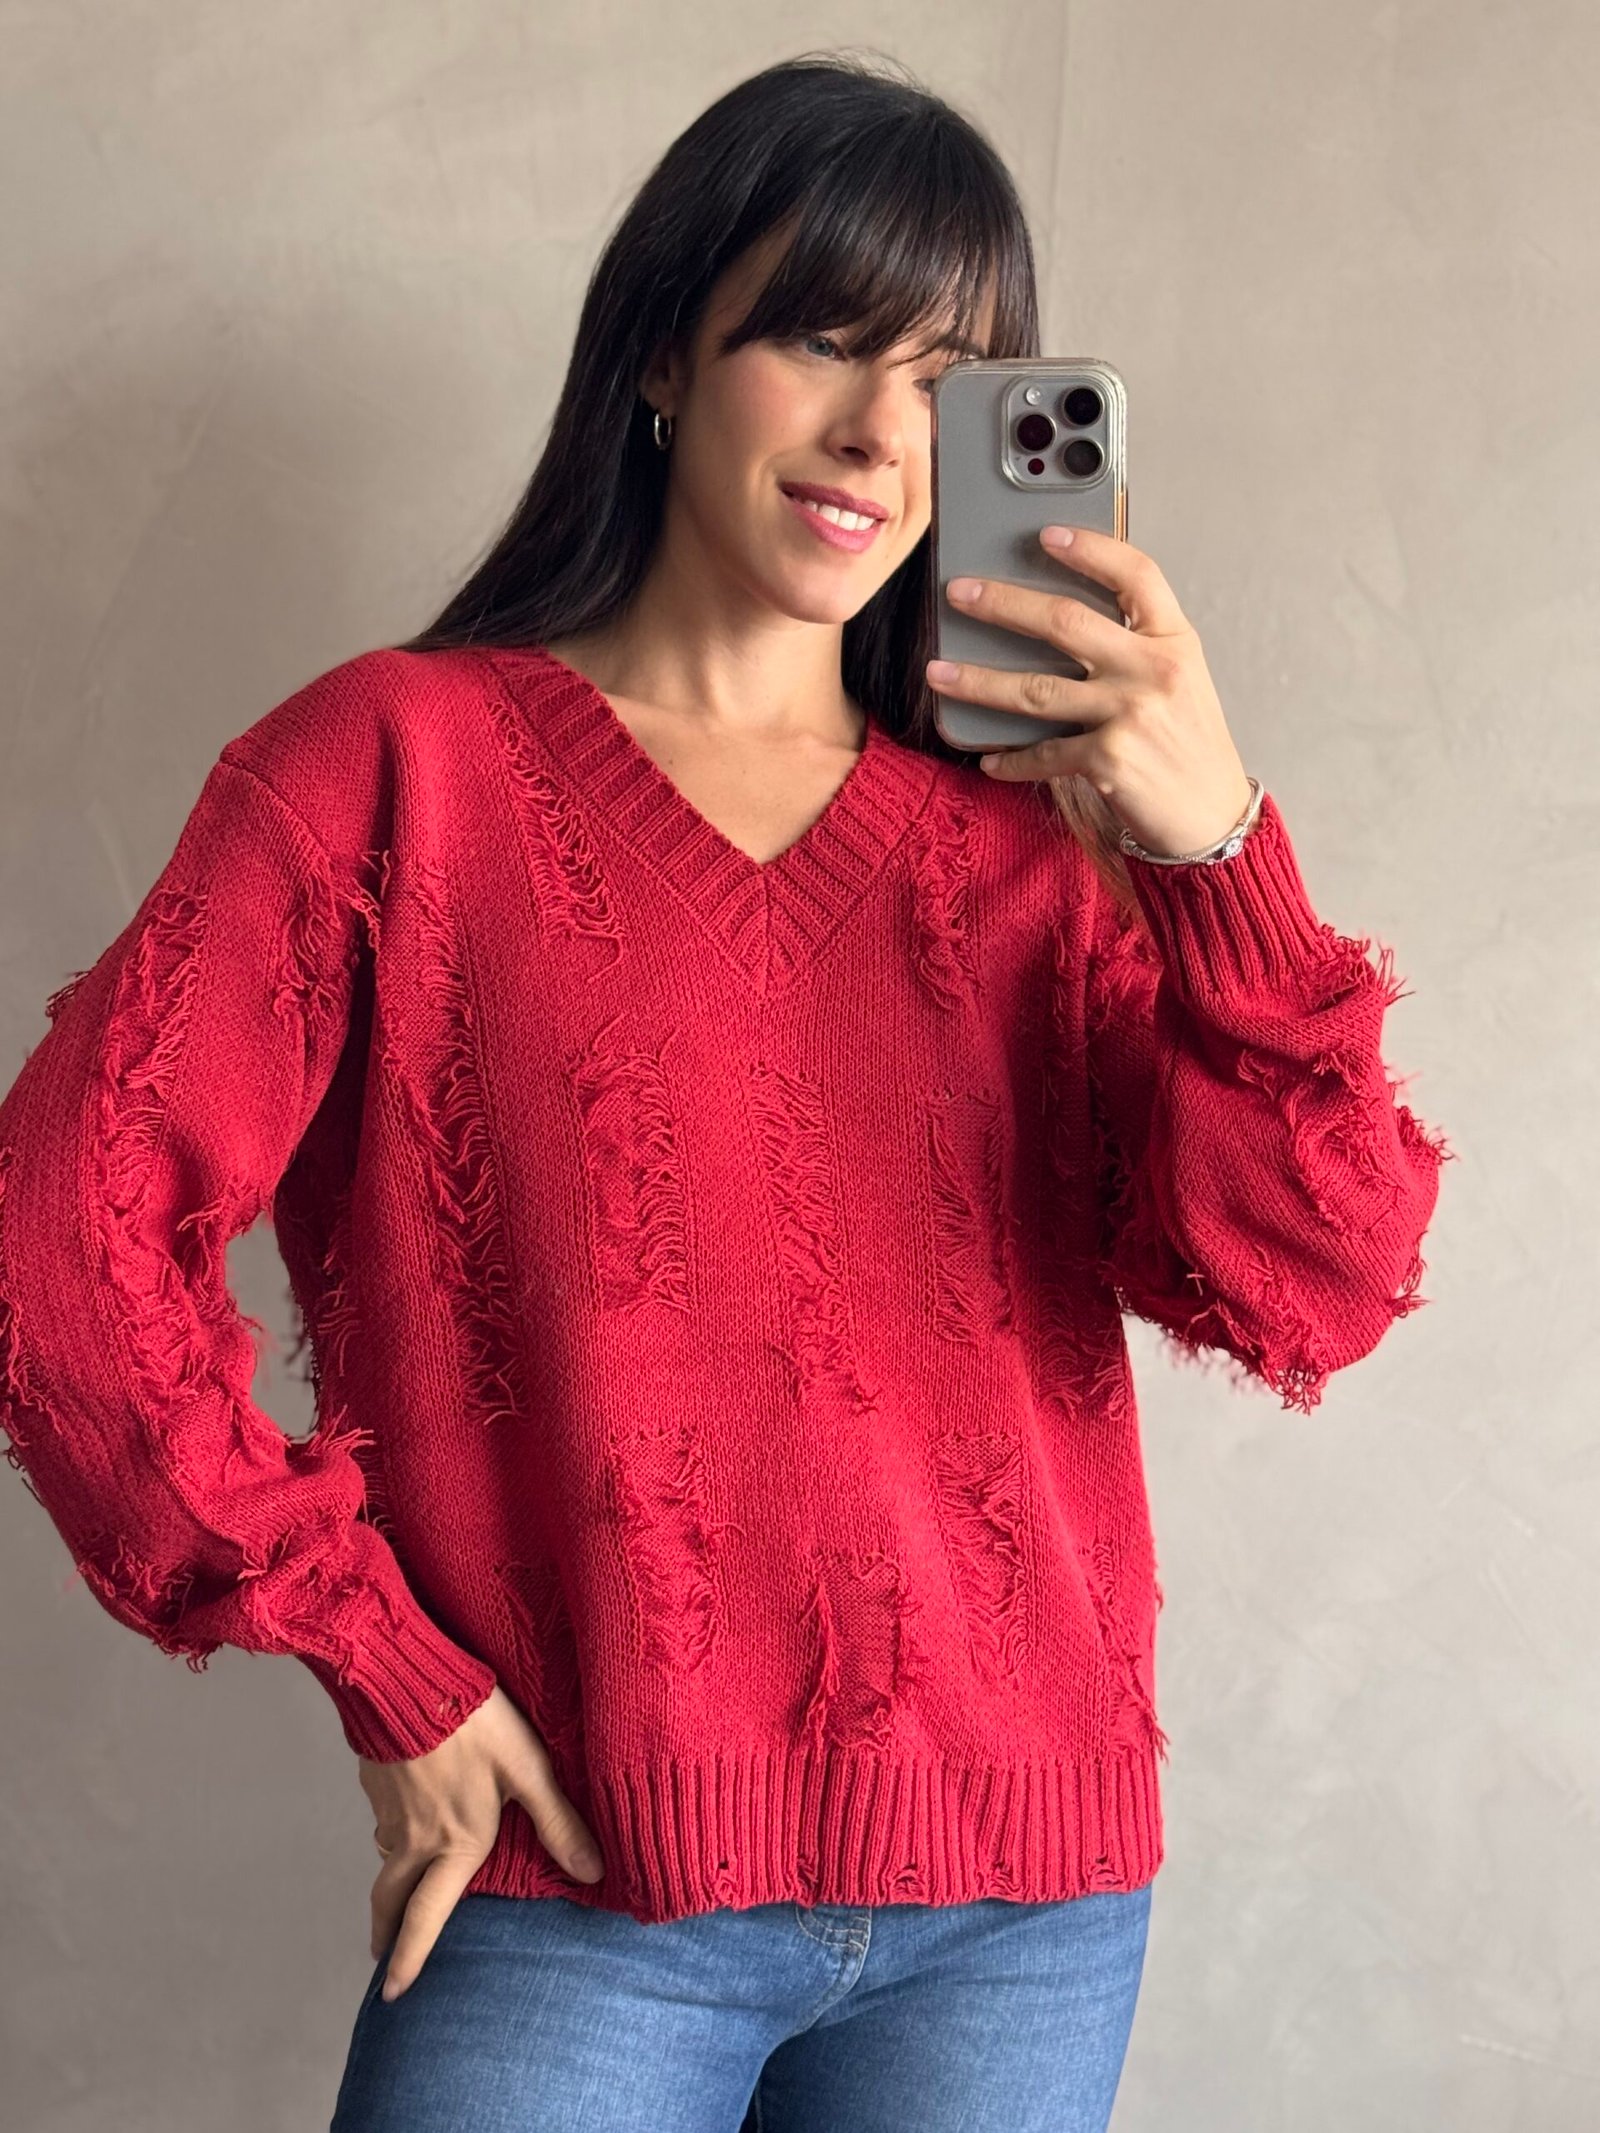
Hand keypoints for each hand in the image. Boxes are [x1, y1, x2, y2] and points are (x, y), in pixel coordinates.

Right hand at [359, 1684, 602, 2000]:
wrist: (409, 1681)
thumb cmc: (475, 1723)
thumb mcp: (528, 1769)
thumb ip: (558, 1822)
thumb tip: (593, 1872)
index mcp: (455, 1844)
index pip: (426, 1917)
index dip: (409, 1958)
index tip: (393, 1993)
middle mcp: (415, 1839)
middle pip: (390, 1900)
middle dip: (385, 1931)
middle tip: (381, 1950)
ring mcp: (389, 1812)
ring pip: (388, 1856)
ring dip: (392, 1876)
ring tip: (402, 1882)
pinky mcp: (375, 1782)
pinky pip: (384, 1818)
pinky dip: (393, 1827)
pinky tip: (408, 1810)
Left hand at [924, 525, 1253, 858]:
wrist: (1212, 815)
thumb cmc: (1189, 743)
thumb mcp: (1181, 678)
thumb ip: (1137, 645)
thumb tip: (1061, 621)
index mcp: (1173, 640)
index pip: (1136, 574)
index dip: (1090, 548)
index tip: (1046, 534)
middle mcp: (1153, 670)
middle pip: (1066, 622)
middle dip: (1003, 604)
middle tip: (959, 592)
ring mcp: (1129, 715)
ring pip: (1036, 690)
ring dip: (979, 681)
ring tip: (938, 673)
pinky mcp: (1108, 761)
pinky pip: (1042, 754)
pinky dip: (1011, 759)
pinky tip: (988, 760)